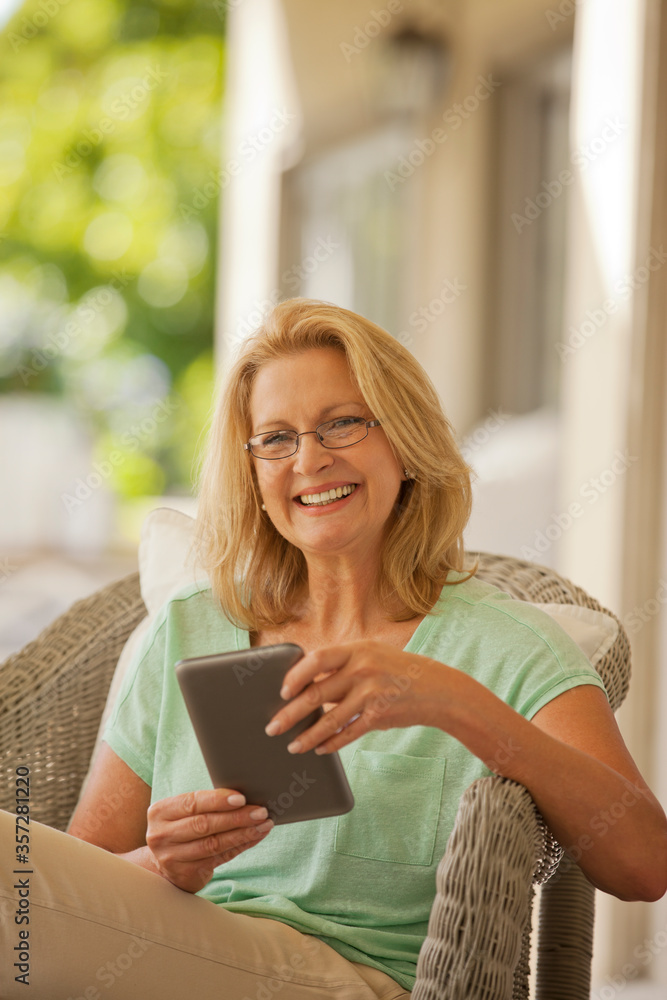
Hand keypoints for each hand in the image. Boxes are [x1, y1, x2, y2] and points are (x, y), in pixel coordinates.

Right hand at [145, 788, 273, 892]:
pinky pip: (220, 858)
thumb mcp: (183, 814)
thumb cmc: (182, 830)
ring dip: (243, 833)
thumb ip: (207, 806)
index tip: (241, 798)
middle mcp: (161, 836)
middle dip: (236, 817)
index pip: (192, 803)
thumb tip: (245, 798)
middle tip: (260, 812)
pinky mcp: (186, 874)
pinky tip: (256, 837)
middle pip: (204, 824)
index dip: (218, 800)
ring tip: (263, 824)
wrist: (164, 866)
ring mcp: (172, 858)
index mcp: (160, 812)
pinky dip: (241, 845)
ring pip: (214, 844)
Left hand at [265, 641, 442, 754]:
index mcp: (356, 650)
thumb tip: (306, 683)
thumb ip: (343, 664)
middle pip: (316, 693)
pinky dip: (332, 743)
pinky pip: (348, 733)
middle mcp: (362, 669)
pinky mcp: (380, 715)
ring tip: (292, 746)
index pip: (317, 659)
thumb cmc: (397, 670)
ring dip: (307, 736)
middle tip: (272, 727)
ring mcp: (371, 692)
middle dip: (290, 713)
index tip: (282, 691)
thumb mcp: (372, 654)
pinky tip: (320, 749)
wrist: (437, 688)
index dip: (296, 675)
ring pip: (329, 719)